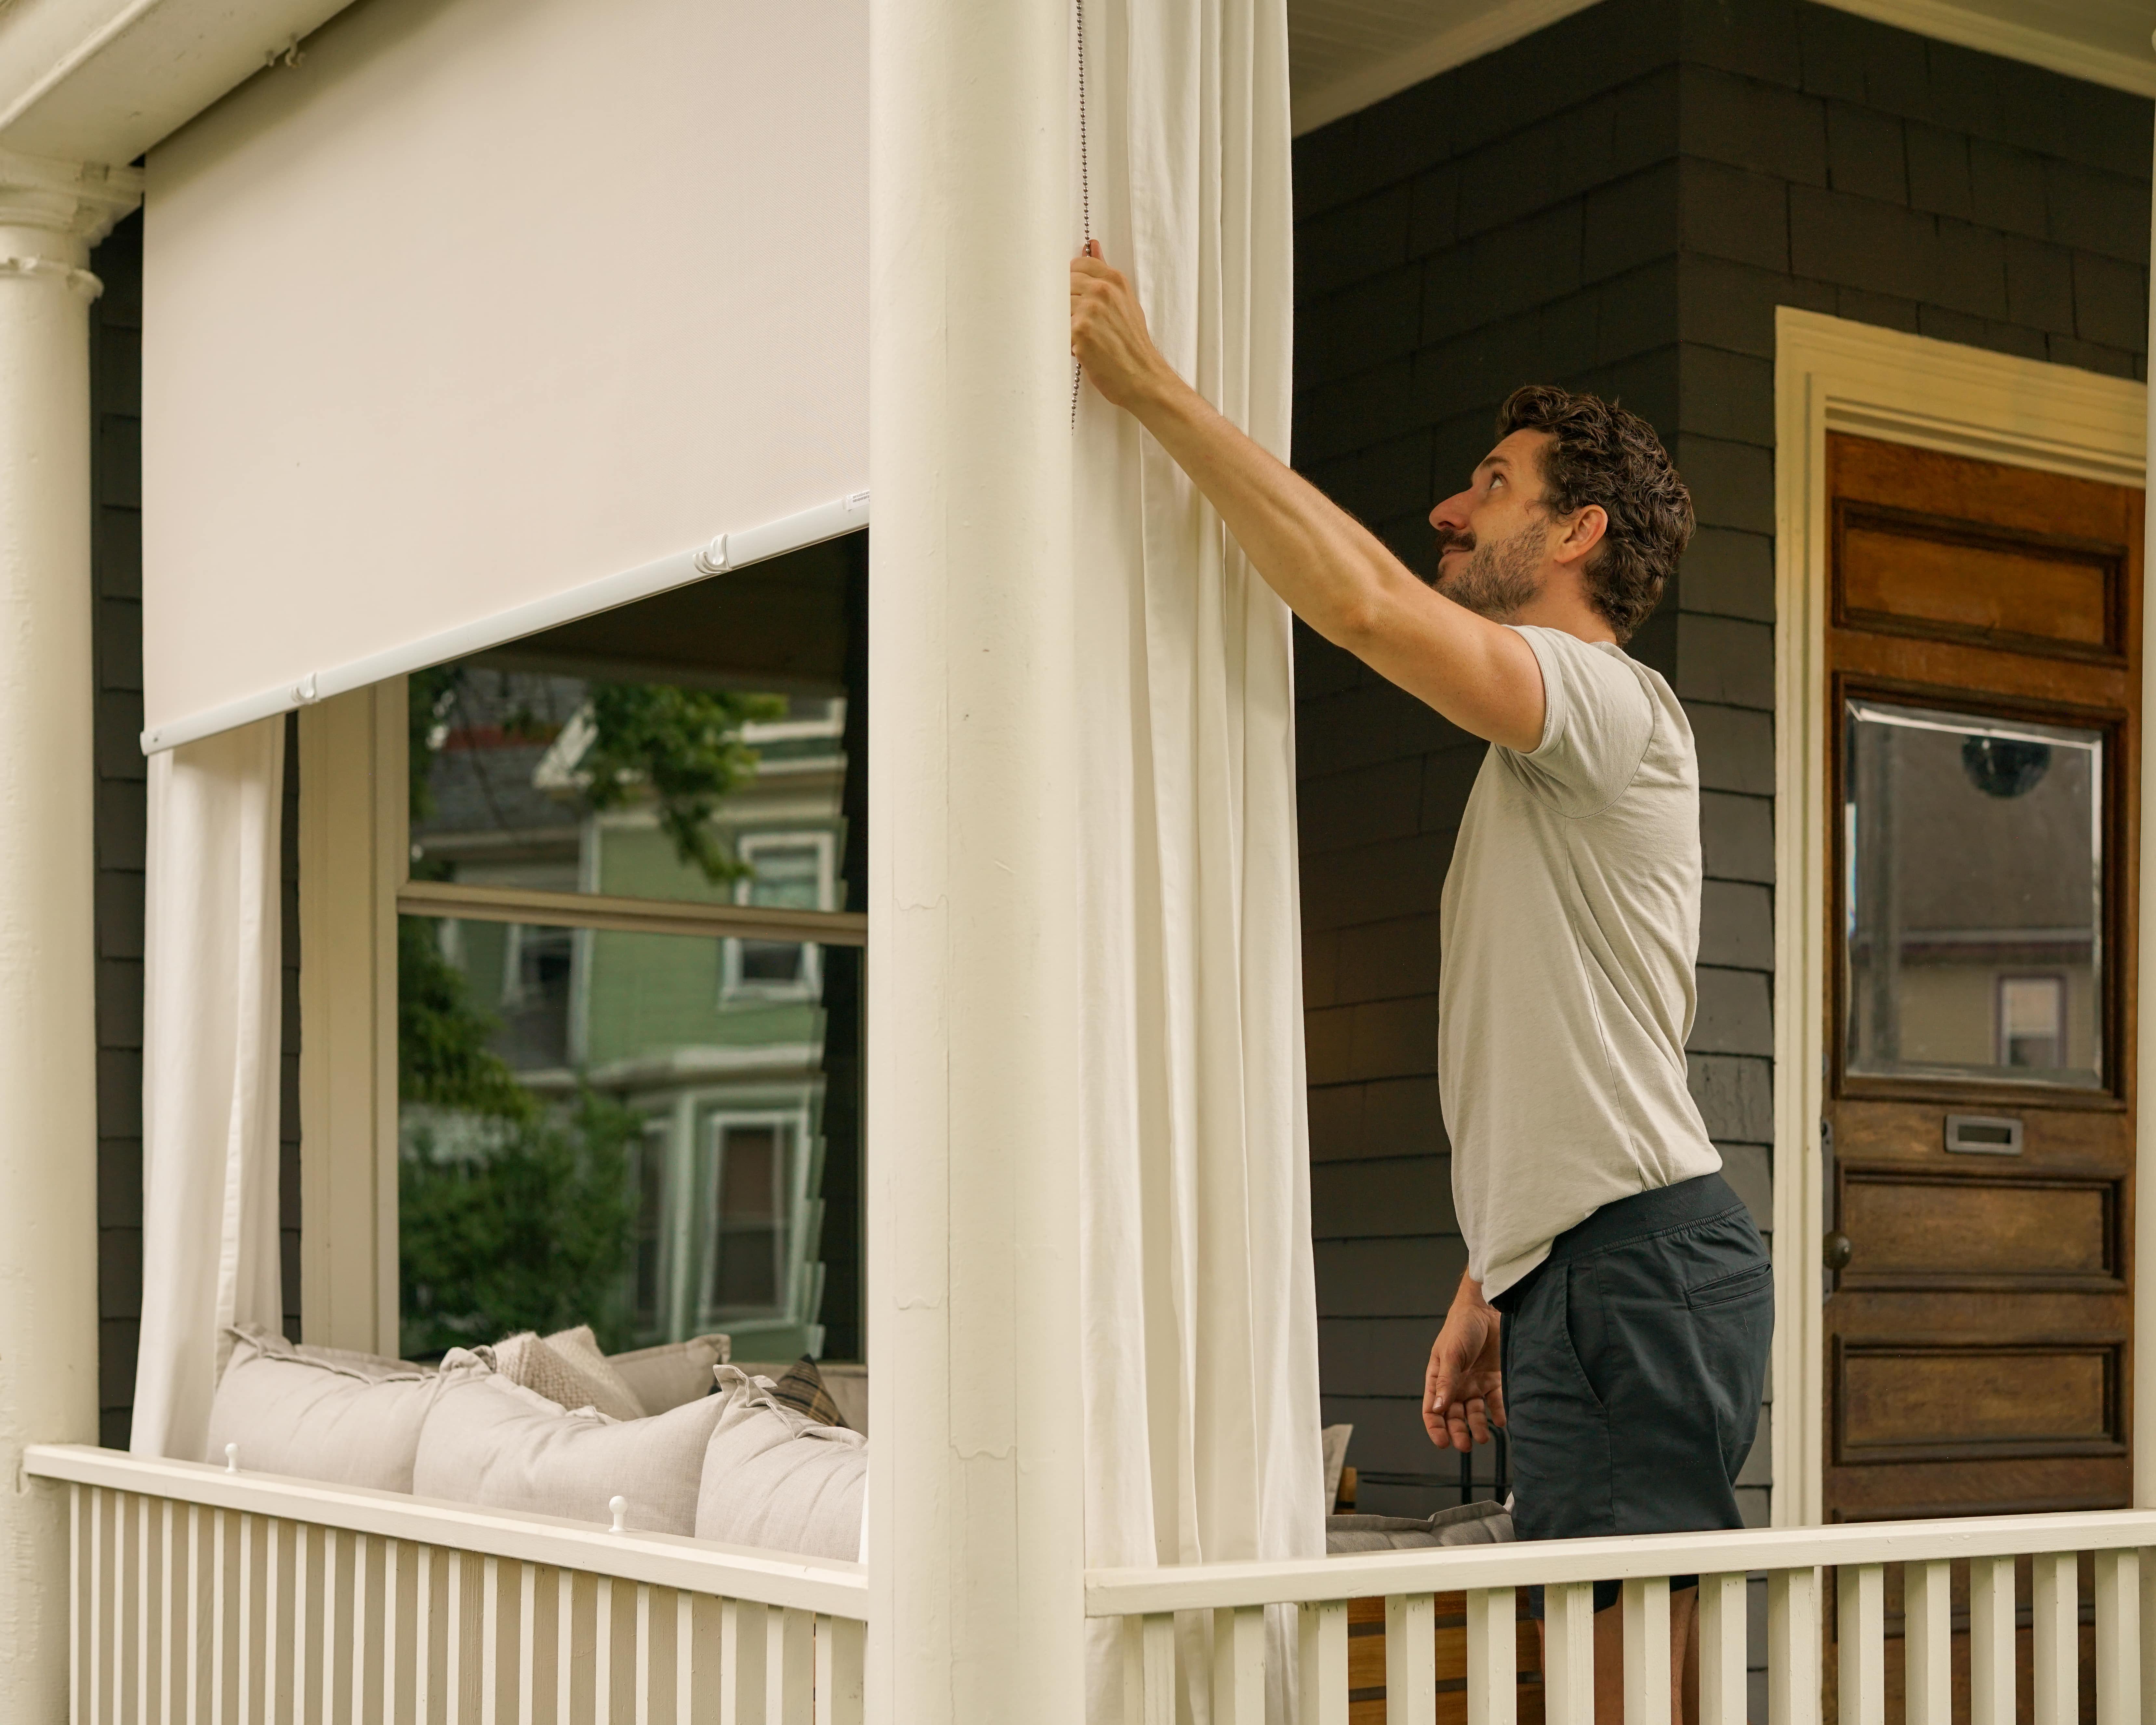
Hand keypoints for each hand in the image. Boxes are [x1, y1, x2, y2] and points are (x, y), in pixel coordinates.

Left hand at [1070, 241, 1172, 410]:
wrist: (1143, 377)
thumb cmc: (1133, 344)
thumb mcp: (1125, 302)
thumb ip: (1104, 273)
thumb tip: (1092, 245)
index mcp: (1114, 280)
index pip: (1076, 265)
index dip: (1071, 283)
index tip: (1077, 298)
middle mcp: (1102, 290)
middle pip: (1062, 285)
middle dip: (1065, 305)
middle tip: (1080, 324)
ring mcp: (1090, 310)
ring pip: (1057, 307)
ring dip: (1063, 323)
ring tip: (1081, 337)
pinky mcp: (1079, 331)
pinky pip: (1057, 329)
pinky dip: (1064, 341)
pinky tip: (1080, 349)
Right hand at [1423, 1294, 1504, 1452]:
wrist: (1487, 1310)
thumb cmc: (1461, 1328)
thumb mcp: (1450, 1354)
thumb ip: (1446, 1382)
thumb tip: (1437, 1409)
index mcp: (1439, 1378)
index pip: (1432, 1409)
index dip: (1435, 1427)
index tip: (1443, 1443)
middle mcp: (1456, 1385)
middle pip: (1454, 1416)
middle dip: (1458, 1432)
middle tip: (1465, 1445)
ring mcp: (1475, 1383)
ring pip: (1474, 1412)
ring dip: (1477, 1426)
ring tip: (1484, 1437)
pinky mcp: (1495, 1379)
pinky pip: (1495, 1401)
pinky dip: (1498, 1413)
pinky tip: (1501, 1421)